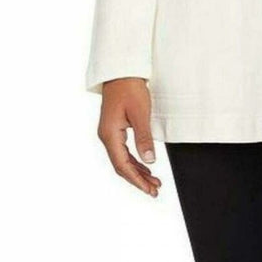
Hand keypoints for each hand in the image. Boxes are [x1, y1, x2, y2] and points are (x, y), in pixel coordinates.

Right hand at [97, 77, 161, 196]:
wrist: (121, 71)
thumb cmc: (130, 88)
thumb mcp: (140, 113)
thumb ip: (144, 137)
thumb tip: (149, 160)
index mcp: (110, 135)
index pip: (123, 165)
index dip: (137, 180)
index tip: (149, 190)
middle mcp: (106, 136)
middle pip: (121, 166)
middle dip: (138, 179)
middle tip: (155, 190)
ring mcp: (109, 133)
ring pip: (122, 160)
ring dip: (137, 171)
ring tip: (153, 181)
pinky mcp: (114, 129)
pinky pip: (123, 151)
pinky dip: (134, 160)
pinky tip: (145, 165)